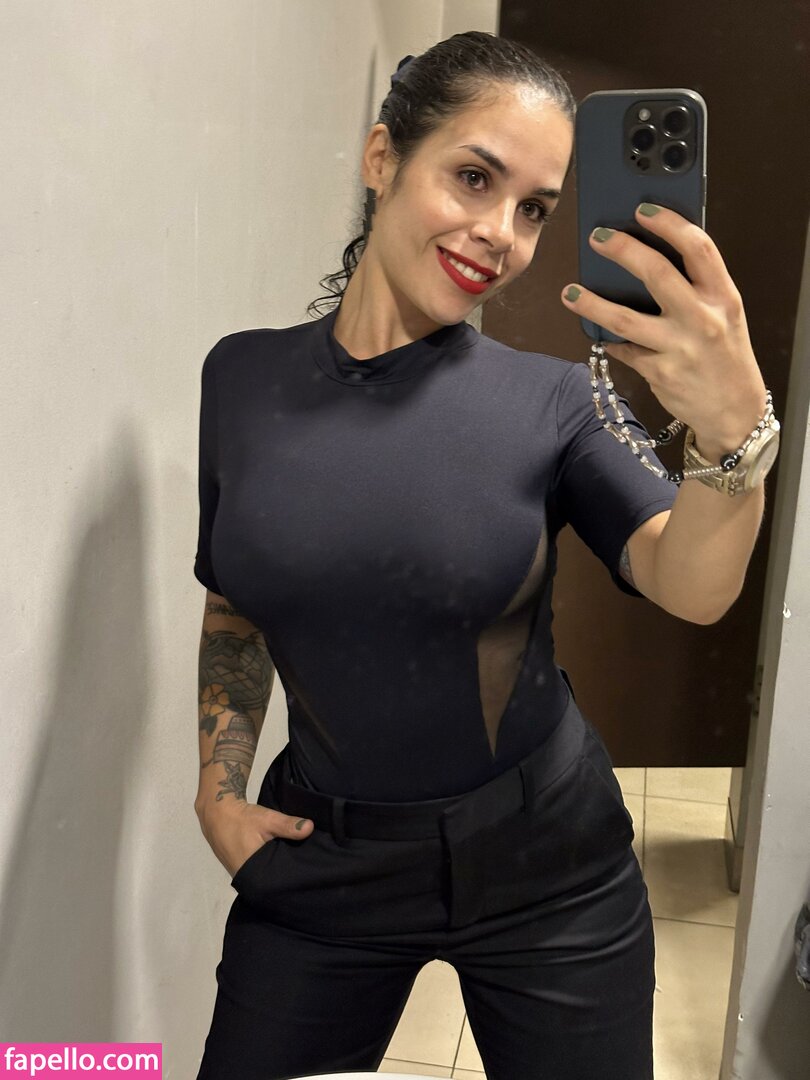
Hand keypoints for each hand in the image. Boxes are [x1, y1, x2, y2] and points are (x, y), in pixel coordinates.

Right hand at [196, 799, 313, 878]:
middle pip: (270, 882)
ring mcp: (239, 874)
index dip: (291, 880)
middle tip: (304, 871)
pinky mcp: (237, 868)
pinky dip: (265, 867)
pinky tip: (277, 861)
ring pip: (262, 877)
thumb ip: (288, 825)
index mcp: (251, 872)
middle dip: (284, 876)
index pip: (276, 883)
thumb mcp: (267, 819)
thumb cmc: (241, 818)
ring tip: (294, 867)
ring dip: (274, 871)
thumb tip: (310, 828)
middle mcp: (243, 878)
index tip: (307, 875)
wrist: (217, 812)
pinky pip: (255, 872)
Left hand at [560, 203, 767, 460]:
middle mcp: (702, 319)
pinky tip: (600, 334)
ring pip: (625, 319)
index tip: (642, 209)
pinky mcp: (659, 374)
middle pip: (657, 274)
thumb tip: (648, 256)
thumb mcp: (725, 314)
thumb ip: (696, 287)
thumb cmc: (724, 354)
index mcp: (723, 296)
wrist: (734, 410)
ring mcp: (679, 348)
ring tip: (570, 292)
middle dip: (623, 250)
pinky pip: (624, 350)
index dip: (669, 224)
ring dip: (592, 303)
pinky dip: (609, 341)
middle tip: (596, 237)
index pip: (698, 248)